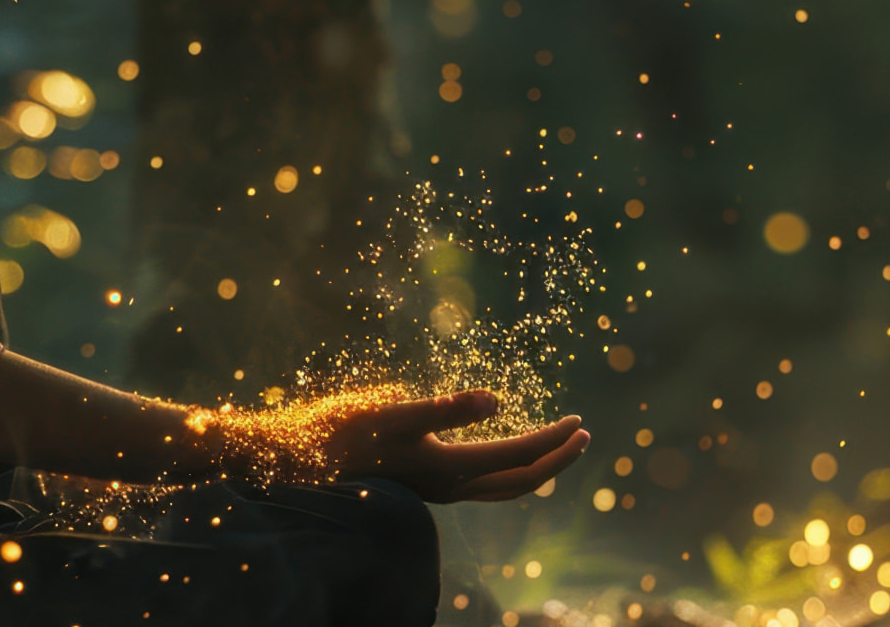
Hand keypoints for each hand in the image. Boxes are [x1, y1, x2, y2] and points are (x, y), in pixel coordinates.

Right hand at [325, 389, 588, 502]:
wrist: (306, 463)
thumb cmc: (346, 433)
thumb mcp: (396, 413)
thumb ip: (446, 408)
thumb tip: (496, 399)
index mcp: (451, 468)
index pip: (520, 456)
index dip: (553, 439)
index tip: (579, 421)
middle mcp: (452, 487)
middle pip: (522, 481)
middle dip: (557, 459)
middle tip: (582, 434)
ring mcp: (441, 490)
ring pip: (504, 489)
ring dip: (535, 469)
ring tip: (554, 447)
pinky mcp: (429, 484)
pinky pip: (484, 486)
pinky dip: (507, 471)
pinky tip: (502, 453)